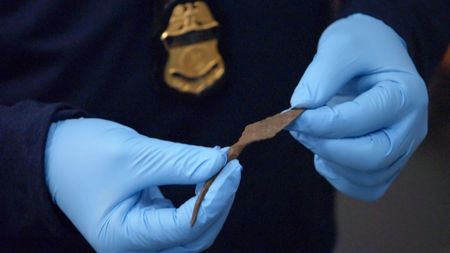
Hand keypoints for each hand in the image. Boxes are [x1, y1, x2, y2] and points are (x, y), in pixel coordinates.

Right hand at [44, 118, 240, 251]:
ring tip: (222, 169)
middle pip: (194, 237)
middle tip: (231, 167)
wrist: (52, 155)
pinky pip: (181, 218)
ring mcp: (140, 238)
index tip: (232, 166)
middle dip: (218, 202)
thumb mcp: (133, 155)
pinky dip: (198, 198)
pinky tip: (204, 174)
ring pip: (191, 231)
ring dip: (212, 201)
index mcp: (124, 238)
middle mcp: (133, 247)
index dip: (216, 197)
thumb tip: (221, 162)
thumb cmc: (82, 155)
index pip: (185, 226)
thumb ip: (180, 162)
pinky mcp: (146, 223)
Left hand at [288, 14, 427, 199]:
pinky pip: (365, 186)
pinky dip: (339, 175)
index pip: (362, 120)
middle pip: (372, 157)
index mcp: (405, 94)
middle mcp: (411, 126)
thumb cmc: (360, 47)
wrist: (374, 55)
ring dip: (329, 161)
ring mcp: (402, 148)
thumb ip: (321, 75)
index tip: (291, 115)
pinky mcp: (388, 163)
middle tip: (298, 128)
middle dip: (326, 146)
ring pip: (367, 177)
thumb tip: (301, 108)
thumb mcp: (341, 46)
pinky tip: (324, 152)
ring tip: (309, 134)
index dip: (321, 123)